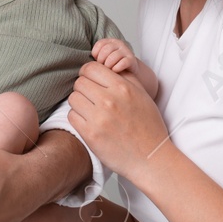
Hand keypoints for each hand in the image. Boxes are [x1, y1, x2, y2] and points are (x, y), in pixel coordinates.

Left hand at [67, 60, 170, 181]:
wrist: (150, 157)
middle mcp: (109, 101)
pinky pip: (72, 116)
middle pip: (79, 83)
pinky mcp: (90, 135)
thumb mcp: (143, 95)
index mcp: (122, 88)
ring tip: (91, 110)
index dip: (89, 73)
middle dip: (84, 88)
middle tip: (92, 98)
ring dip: (80, 103)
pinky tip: (89, 122)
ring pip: (73, 98)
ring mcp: (98, 118)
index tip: (92, 81)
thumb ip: (126, 77)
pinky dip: (78, 118)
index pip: (90, 68)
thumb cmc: (149, 126)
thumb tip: (110, 65)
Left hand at [91, 38, 135, 74]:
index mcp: (110, 41)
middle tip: (103, 67)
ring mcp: (126, 51)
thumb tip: (85, 64)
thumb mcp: (104, 58)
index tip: (98, 61)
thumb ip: (96, 57)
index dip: (96, 54)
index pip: (99, 44)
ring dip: (108, 66)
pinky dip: (116, 69)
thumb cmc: (113, 65)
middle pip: (105, 50)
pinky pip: (122, 63)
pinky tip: (115, 71)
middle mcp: (118, 44)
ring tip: (108, 70)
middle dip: (101, 61)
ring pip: (113, 57)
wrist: (130, 70)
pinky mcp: (131, 59)